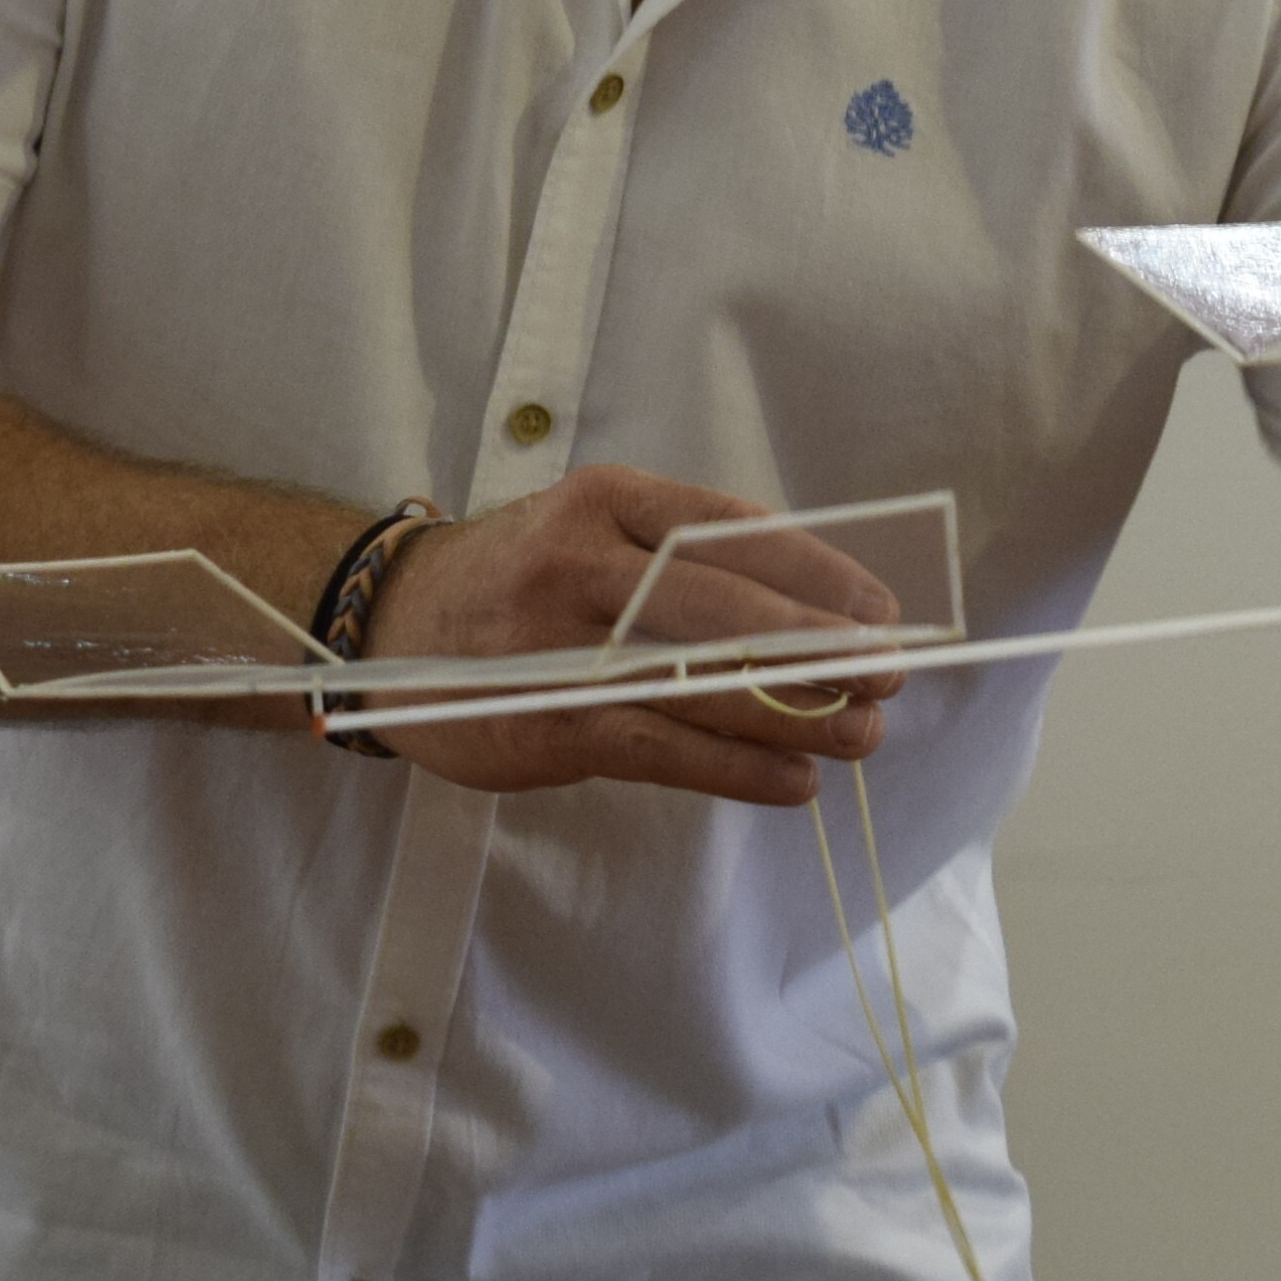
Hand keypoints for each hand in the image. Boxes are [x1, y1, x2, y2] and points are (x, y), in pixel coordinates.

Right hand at [354, 466, 914, 806]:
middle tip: (891, 676)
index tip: (884, 609)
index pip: (733, 531)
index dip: (820, 574)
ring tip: (862, 736)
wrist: (389, 624)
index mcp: (607, 500)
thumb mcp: (593, 534)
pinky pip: (660, 747)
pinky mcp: (544, 721)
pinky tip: (790, 780)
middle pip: (726, 608)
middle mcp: (582, 562)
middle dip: (822, 647)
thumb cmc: (519, 579)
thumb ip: (682, 560)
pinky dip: (735, 767)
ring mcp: (557, 645)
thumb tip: (816, 608)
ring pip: (700, 682)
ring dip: (795, 716)